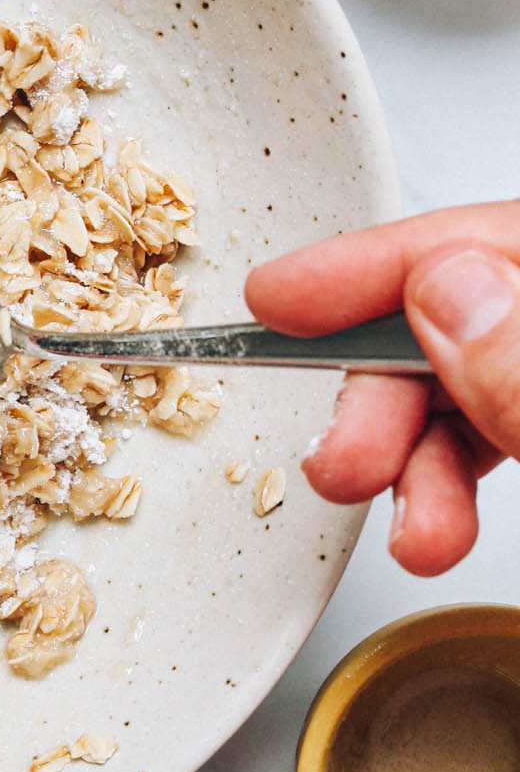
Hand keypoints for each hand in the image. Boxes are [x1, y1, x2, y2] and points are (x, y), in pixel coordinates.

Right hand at [246, 201, 519, 574]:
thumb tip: (445, 293)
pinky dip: (447, 483)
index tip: (278, 299)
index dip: (370, 266)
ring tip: (408, 529)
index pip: (480, 242)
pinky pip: (493, 434)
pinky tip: (431, 525)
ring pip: (468, 388)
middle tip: (343, 458)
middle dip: (384, 394)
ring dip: (415, 461)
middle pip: (460, 318)